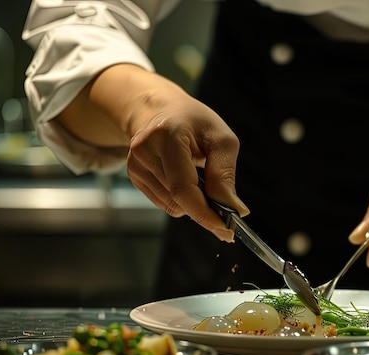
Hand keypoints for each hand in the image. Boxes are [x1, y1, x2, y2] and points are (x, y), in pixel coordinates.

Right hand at [58, 64, 249, 241]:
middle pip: (179, 200)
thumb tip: (234, 210)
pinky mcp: (134, 175)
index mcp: (167, 135)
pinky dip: (180, 198)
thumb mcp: (220, 139)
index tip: (226, 230)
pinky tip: (183, 177)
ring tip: (198, 175)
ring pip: (172, 205)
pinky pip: (165, 202)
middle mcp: (144, 150)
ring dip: (192, 201)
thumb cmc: (195, 122)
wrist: (161, 109)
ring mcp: (135, 164)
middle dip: (205, 208)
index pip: (183, 187)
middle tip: (223, 205)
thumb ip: (224, 174)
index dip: (205, 214)